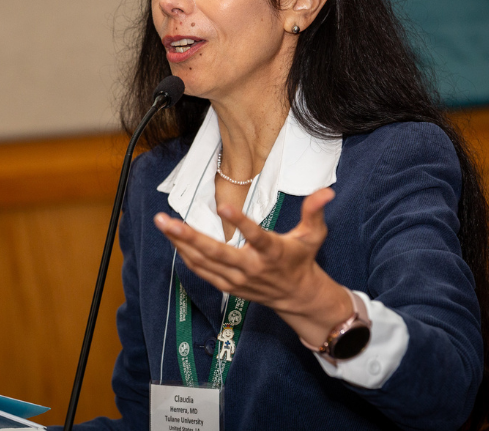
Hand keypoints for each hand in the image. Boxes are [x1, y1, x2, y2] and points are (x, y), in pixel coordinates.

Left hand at [154, 188, 352, 344]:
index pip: (256, 236)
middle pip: (216, 253)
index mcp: (272, 252)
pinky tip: (174, 240)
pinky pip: (202, 271)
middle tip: (166, 220)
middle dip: (189, 236)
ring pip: (203, 262)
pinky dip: (187, 256)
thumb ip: (314, 212)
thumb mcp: (313, 235)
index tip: (222, 206)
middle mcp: (252, 268)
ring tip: (163, 224)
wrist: (297, 296)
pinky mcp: (228, 286)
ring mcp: (237, 280)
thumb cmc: (302, 259)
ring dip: (180, 243)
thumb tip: (326, 191)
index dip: (239, 223)